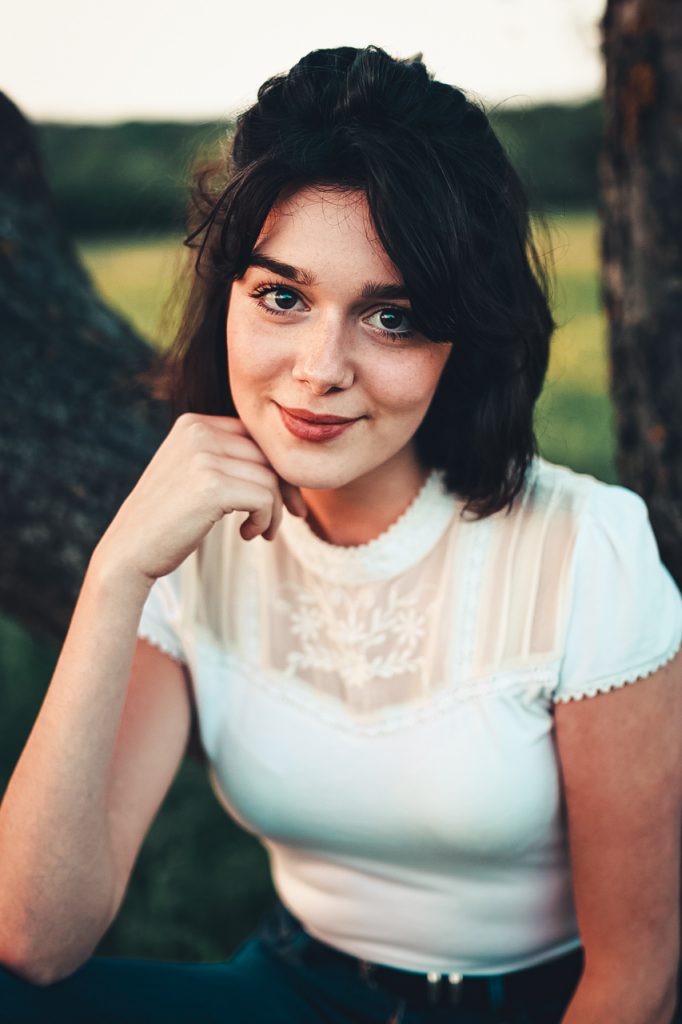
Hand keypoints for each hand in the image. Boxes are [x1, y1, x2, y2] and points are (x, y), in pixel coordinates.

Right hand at [93, 412, 307, 584]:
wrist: (128, 552)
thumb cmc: (167, 520)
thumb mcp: (193, 474)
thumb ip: (227, 458)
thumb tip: (286, 463)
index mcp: (193, 424)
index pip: (256, 436)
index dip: (278, 467)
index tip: (287, 497)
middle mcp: (197, 432)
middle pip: (268, 455)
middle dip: (285, 489)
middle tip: (286, 518)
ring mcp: (203, 458)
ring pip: (270, 479)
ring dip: (274, 511)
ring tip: (259, 531)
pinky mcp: (211, 487)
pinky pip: (264, 498)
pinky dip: (265, 520)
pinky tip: (248, 535)